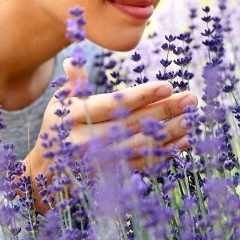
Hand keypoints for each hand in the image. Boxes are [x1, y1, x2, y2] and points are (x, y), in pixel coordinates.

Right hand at [20, 58, 196, 212]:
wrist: (46, 174)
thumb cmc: (59, 127)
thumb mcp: (60, 103)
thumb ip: (74, 83)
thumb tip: (74, 61)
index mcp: (74, 116)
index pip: (112, 105)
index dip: (141, 96)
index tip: (167, 86)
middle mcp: (86, 140)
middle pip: (132, 124)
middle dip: (164, 111)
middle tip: (191, 100)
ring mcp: (99, 162)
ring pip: (140, 146)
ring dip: (170, 134)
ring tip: (193, 120)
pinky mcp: (110, 177)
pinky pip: (142, 164)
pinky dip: (165, 154)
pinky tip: (184, 143)